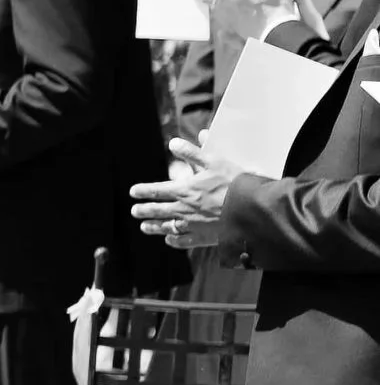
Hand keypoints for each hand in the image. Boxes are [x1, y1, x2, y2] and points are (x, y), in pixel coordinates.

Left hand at [131, 136, 235, 251]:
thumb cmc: (234, 182)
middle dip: (143, 211)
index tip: (133, 192)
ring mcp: (193, 226)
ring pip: (167, 227)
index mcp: (185, 190)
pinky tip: (169, 239)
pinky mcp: (204, 238)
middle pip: (157, 211)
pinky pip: (184, 241)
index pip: (156, 191)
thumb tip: (173, 142)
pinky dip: (174, 240)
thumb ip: (192, 153)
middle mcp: (184, 210)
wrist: (252, 208)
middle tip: (134, 211)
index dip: (143, 191)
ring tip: (144, 227)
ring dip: (153, 227)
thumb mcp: (213, 161)